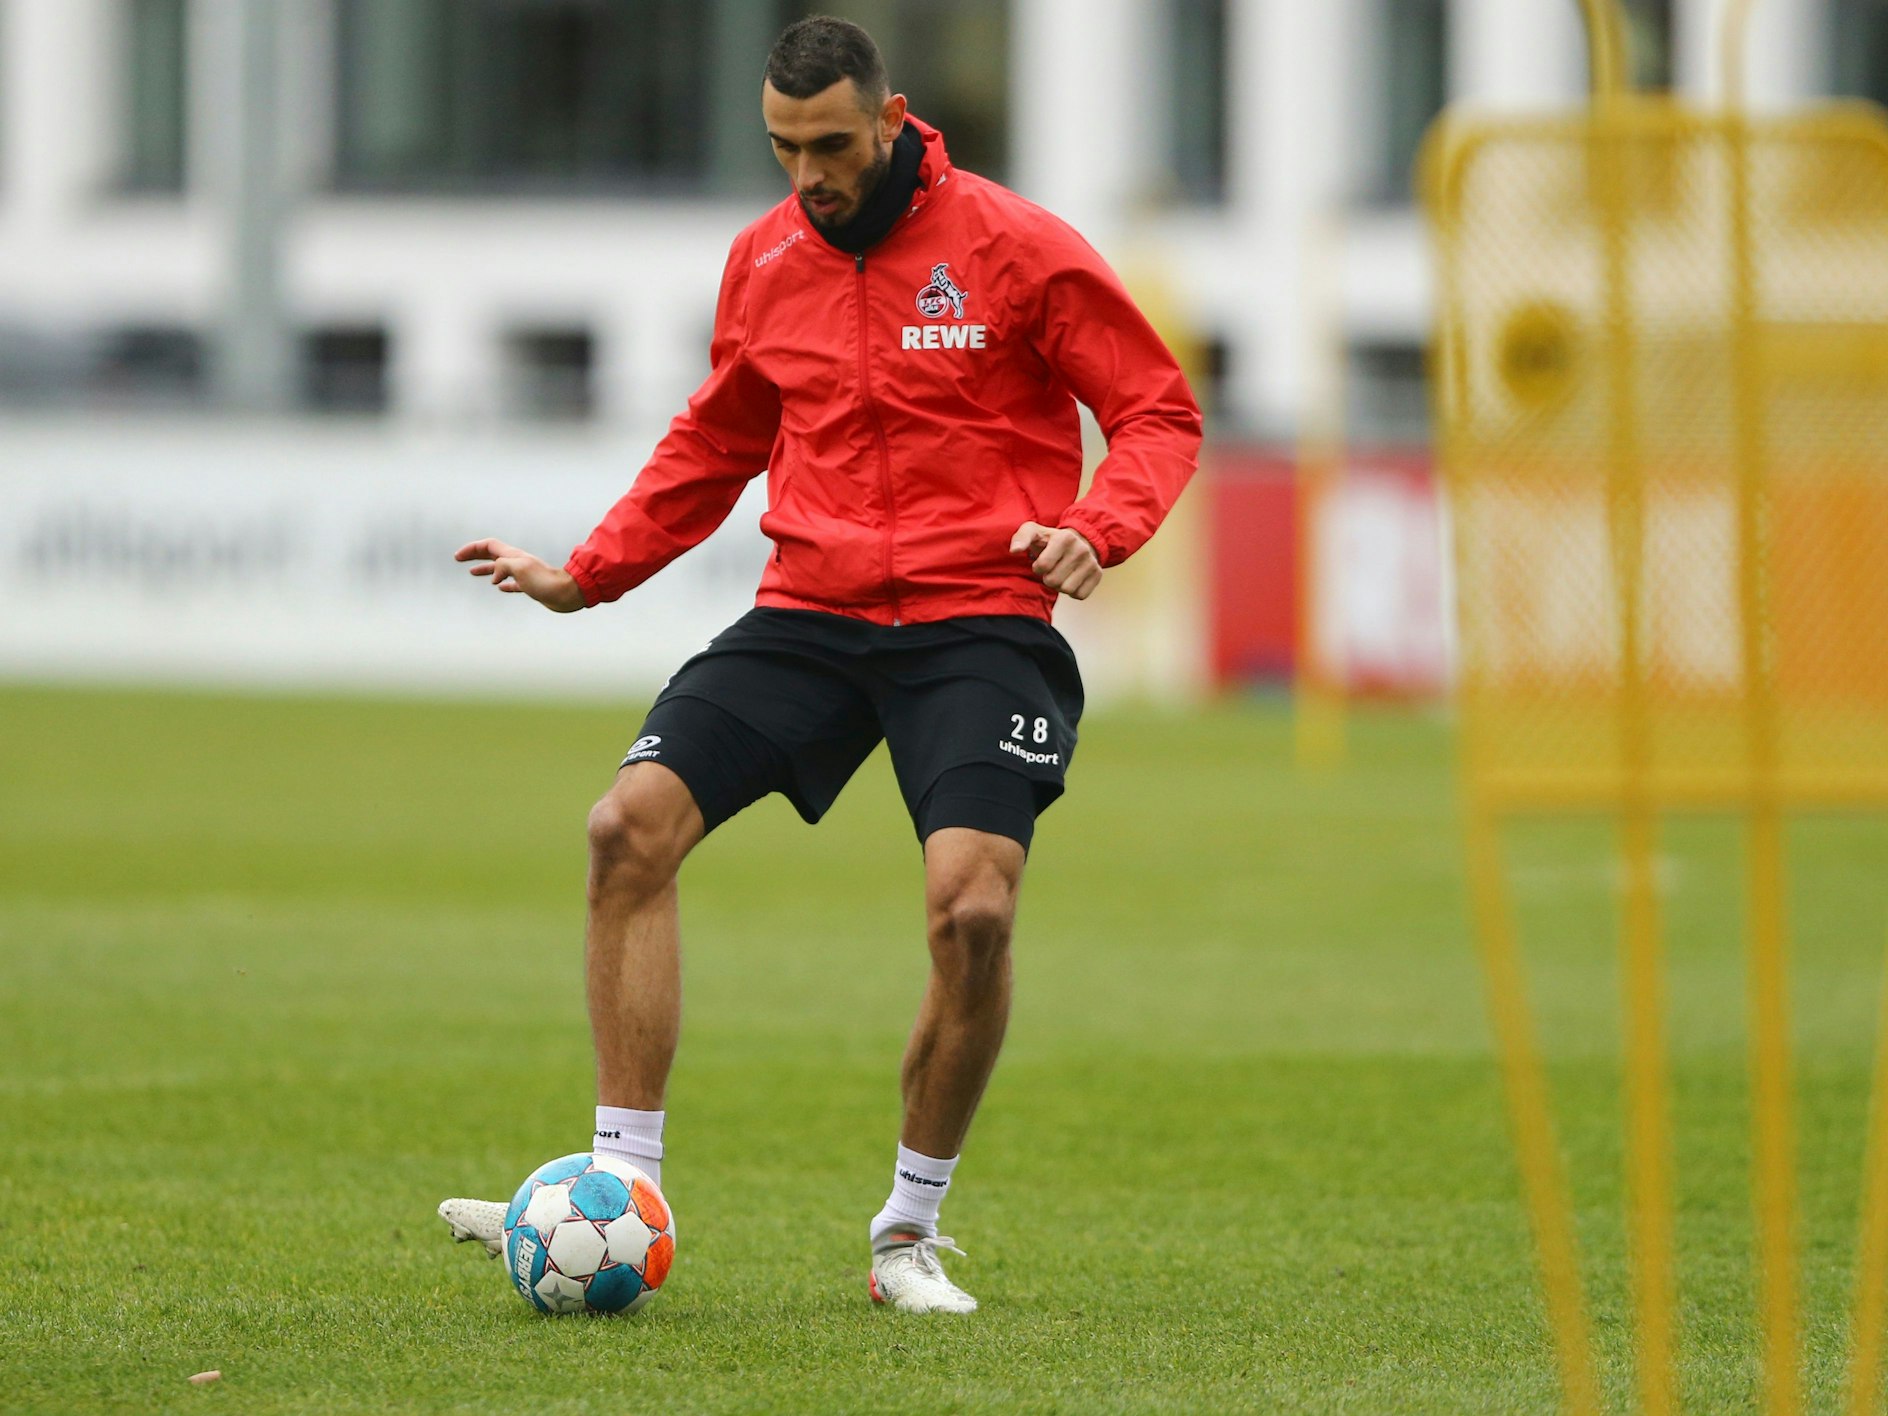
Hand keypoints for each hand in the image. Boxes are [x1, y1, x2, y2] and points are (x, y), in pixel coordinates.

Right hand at [454, 539, 584, 612]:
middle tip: (459, 559)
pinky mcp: (530, 587)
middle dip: (475, 555)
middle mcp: (517, 562)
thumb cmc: (546, 581)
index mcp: (513, 556)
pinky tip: (499, 587)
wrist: (567, 593)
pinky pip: (512, 583)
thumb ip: (503, 566)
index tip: (458, 557)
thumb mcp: (521, 569)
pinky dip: (503, 584)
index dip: (472, 549)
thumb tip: (493, 577)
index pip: (488, 546)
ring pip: (500, 569)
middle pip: (492, 555)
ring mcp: (523, 574)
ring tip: (472, 573)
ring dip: (485, 569)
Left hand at [1010, 522, 1101, 599]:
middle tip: (1053, 568)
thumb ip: (1021, 538)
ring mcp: (1091, 563)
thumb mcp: (1033, 532)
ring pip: (1066, 590)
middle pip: (1053, 581)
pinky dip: (1072, 591)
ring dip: (1059, 586)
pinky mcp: (1098, 575)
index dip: (1038, 567)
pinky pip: (1079, 595)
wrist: (1080, 541)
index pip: (1043, 566)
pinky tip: (1072, 579)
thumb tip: (1014, 550)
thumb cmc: (1050, 540)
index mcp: (1065, 538)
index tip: (1042, 561)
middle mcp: (1081, 549)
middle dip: (1048, 578)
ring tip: (1061, 573)